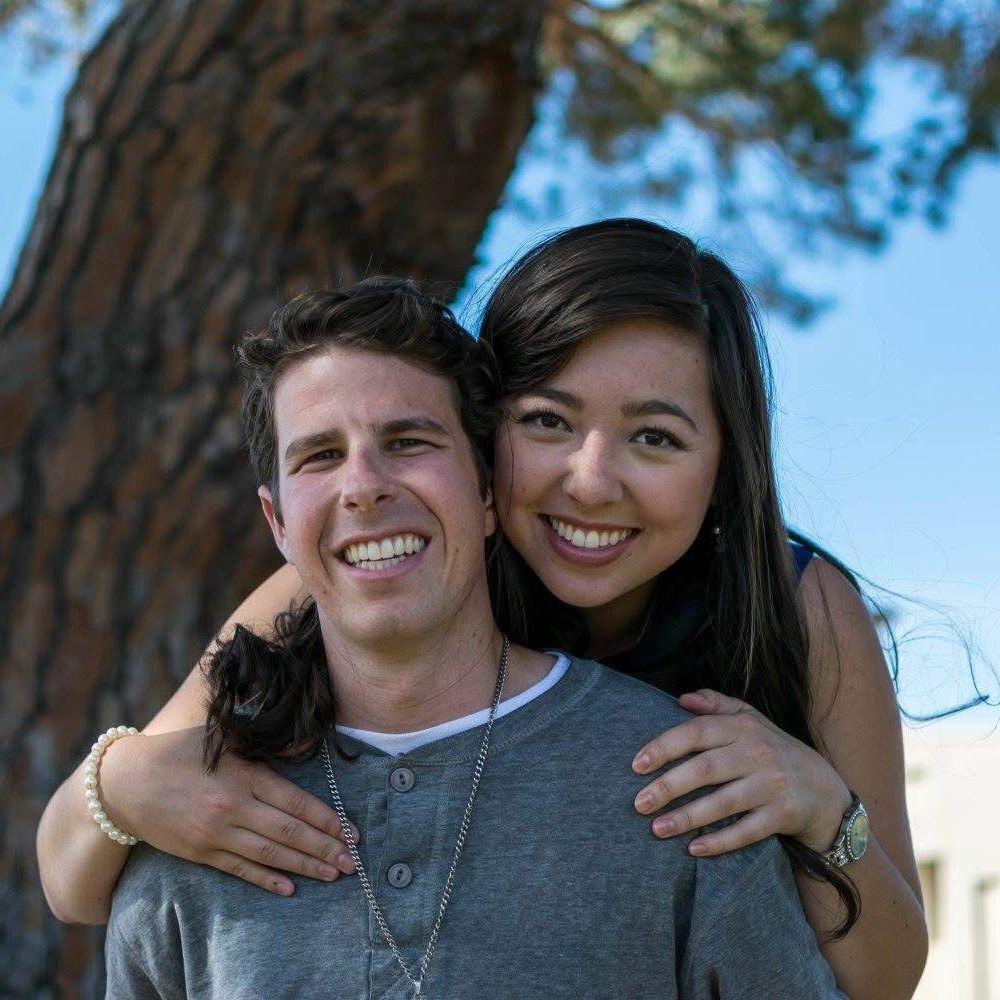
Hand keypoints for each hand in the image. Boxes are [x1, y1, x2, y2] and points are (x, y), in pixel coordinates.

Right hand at [99, 727, 358, 894]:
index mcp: (244, 774)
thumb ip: (263, 743)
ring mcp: (216, 832)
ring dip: (304, 866)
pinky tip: (289, 888)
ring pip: (269, 853)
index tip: (351, 831)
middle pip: (288, 831)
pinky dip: (266, 879)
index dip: (326, 819)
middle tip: (353, 862)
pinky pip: (239, 869)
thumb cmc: (182, 752)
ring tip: (333, 874)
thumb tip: (305, 738)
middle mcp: (233, 806)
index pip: (295, 801)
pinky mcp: (200, 852)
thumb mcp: (224, 739)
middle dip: (324, 848)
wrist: (127, 783)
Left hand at [631, 689, 852, 855]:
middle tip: (638, 803)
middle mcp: (757, 753)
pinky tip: (692, 848)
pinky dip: (719, 841)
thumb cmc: (775, 750)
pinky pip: (746, 831)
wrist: (826, 790)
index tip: (637, 765)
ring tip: (656, 828)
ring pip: (722, 803)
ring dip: (686, 817)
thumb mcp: (751, 719)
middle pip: (705, 768)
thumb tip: (682, 698)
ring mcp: (771, 785)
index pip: (697, 732)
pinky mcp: (782, 815)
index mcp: (743, 727)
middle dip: (668, 786)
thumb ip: (716, 705)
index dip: (664, 746)